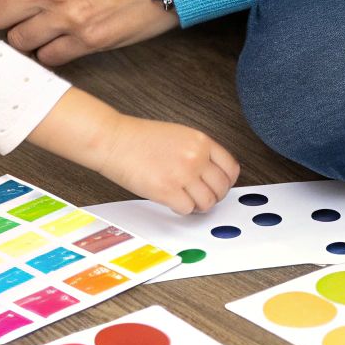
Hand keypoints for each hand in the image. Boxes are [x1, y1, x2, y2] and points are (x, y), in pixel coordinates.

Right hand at [26, 89, 238, 214]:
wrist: (113, 140)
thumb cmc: (139, 137)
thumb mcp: (178, 134)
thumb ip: (197, 150)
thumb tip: (211, 172)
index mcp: (200, 141)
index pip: (231, 168)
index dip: (226, 182)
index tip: (218, 186)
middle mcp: (195, 157)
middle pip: (221, 189)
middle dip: (213, 196)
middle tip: (201, 196)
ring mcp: (182, 175)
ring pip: (207, 203)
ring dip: (198, 205)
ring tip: (185, 200)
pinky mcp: (167, 191)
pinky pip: (187, 210)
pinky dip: (181, 209)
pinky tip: (172, 201)